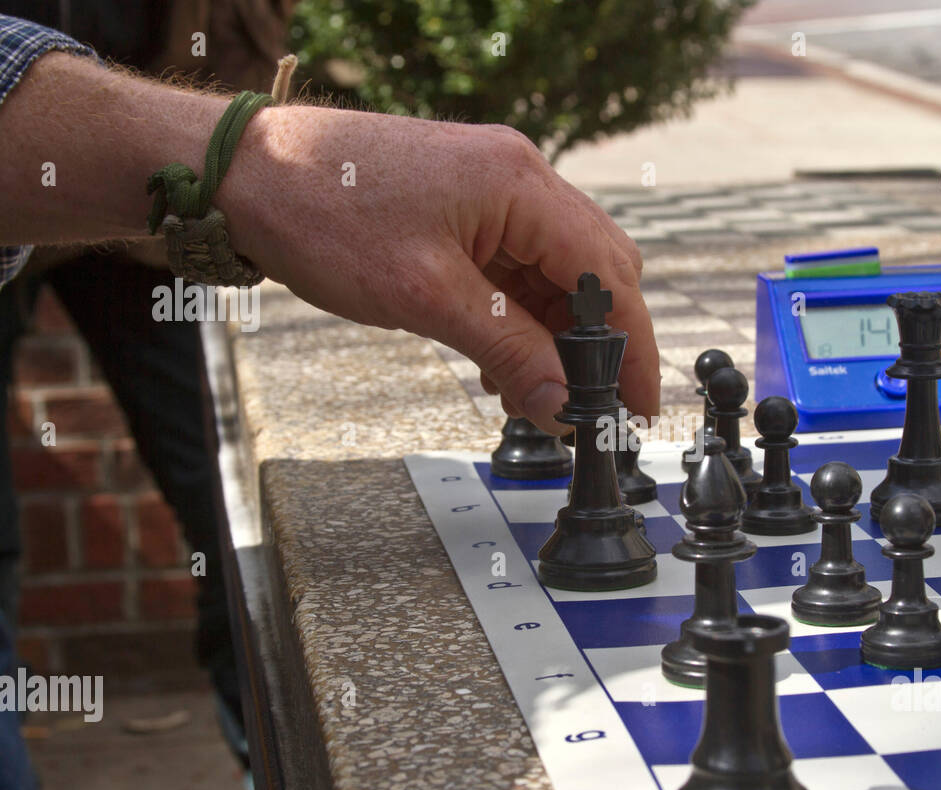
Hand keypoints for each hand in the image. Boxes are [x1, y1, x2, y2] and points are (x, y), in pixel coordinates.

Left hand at [218, 106, 659, 432]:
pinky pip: (515, 273)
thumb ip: (507, 351)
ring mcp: (491, 192)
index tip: (638, 402)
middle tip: (592, 406)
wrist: (242, 172)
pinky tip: (500, 365)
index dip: (632, 345)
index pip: (607, 274)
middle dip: (598, 344)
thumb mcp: (424, 296)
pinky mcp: (464, 210)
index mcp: (520, 185)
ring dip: (553, 339)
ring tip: (534, 397)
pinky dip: (519, 322)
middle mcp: (517, 180)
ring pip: (554, 277)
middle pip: (594, 271)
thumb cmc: (321, 210)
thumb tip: (561, 405)